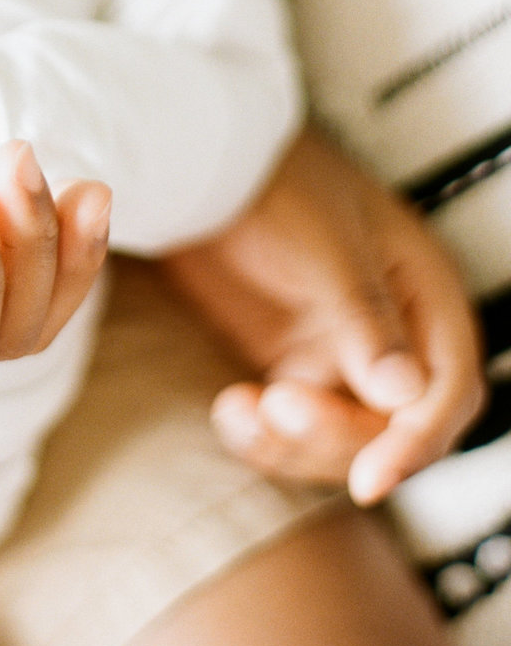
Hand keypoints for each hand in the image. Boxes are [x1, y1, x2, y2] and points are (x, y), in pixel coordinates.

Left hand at [163, 126, 485, 503]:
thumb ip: (365, 320)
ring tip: (241, 408)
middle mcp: (393, 332)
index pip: (447, 389)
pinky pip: (293, 426)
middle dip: (339, 436)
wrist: (198, 167)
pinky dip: (263, 434)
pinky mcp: (294, 363)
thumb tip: (409, 394)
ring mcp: (343, 352)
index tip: (373, 478)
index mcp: (424, 294)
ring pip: (341, 437)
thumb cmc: (273, 182)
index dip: (418, 440)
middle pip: (395, 426)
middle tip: (280, 407)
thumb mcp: (325, 248)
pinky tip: (230, 410)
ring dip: (295, 442)